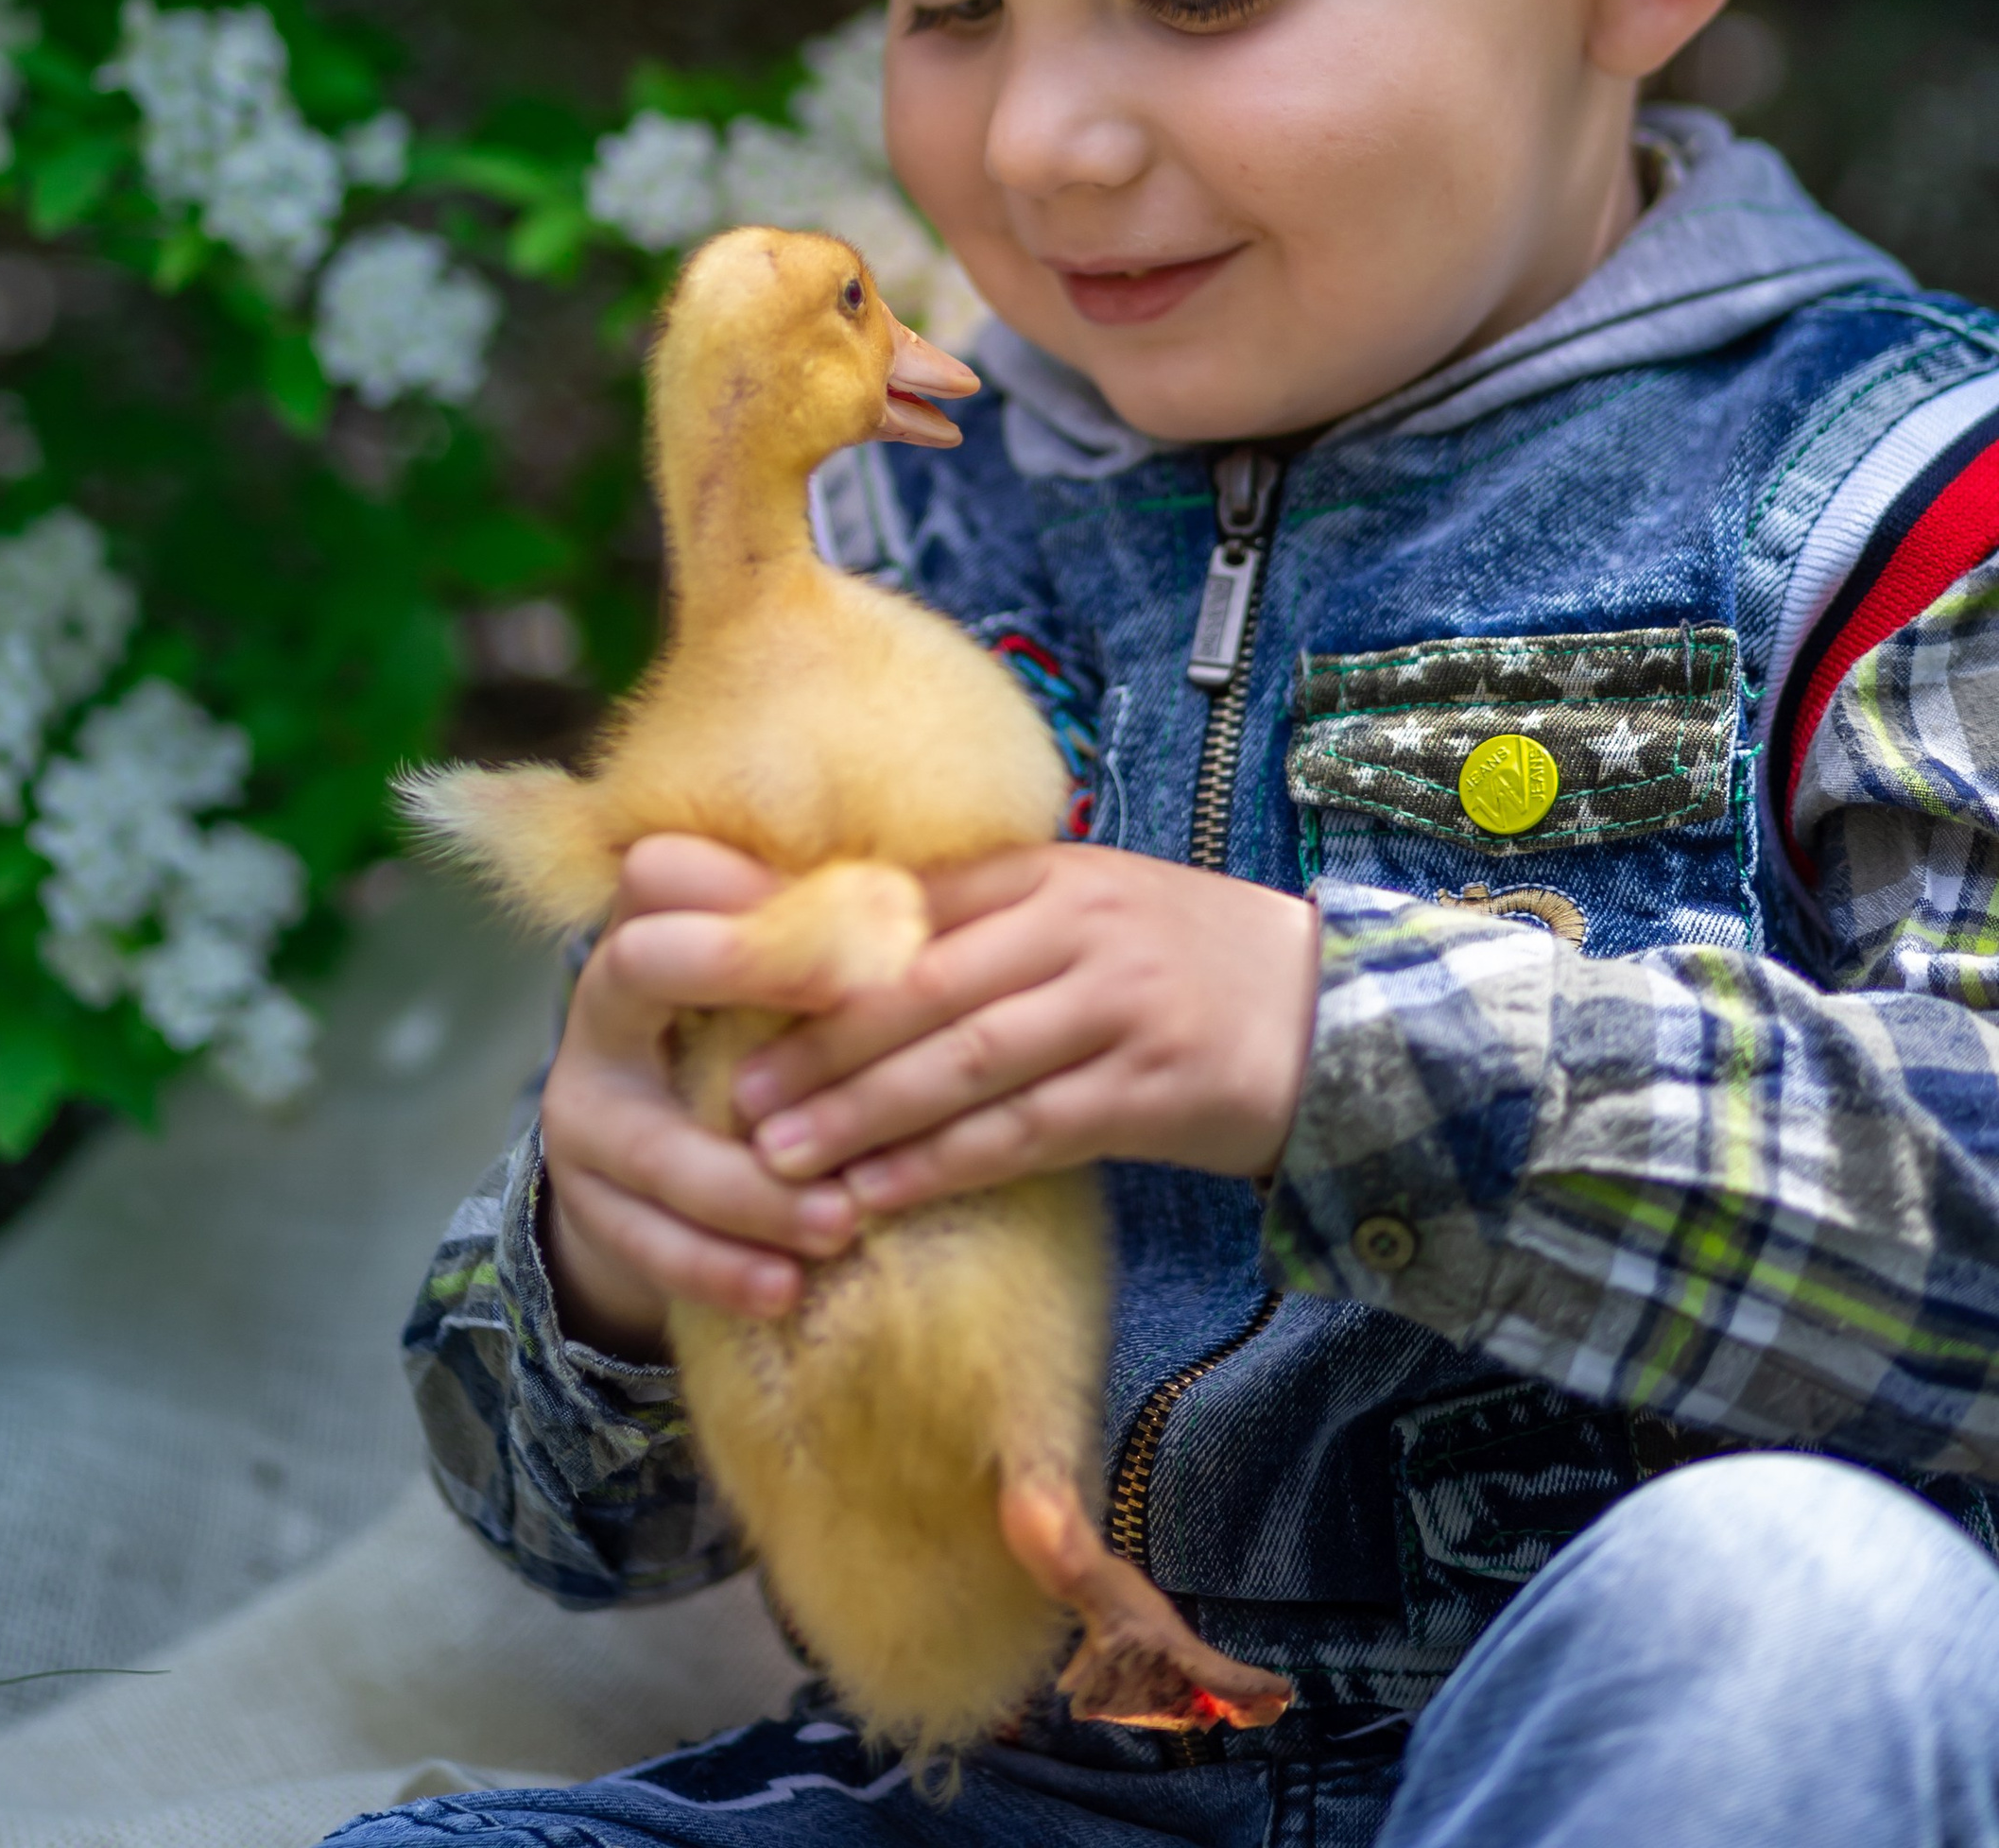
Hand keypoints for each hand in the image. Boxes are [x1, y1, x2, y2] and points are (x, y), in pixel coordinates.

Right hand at [537, 835, 864, 1352]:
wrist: (655, 1132)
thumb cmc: (754, 1029)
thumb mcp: (774, 975)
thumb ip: (831, 939)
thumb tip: (954, 893)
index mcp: (651, 922)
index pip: (674, 872)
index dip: (766, 895)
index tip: (878, 923)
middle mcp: (602, 1001)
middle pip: (645, 967)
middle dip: (744, 985)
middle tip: (853, 1035)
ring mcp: (584, 1106)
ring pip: (658, 1146)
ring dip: (753, 1191)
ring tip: (842, 1223)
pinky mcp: (588, 1201)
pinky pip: (646, 1242)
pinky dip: (719, 1269)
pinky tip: (785, 1290)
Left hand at [730, 846, 1319, 1214]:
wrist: (1336, 1010)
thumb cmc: (1184, 964)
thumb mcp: (1090, 912)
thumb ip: (989, 925)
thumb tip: (850, 960)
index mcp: (1049, 872)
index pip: (908, 907)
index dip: (815, 959)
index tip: (734, 1000)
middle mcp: (1077, 926)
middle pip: (920, 989)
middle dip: (819, 1048)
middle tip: (738, 1097)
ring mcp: (1117, 1006)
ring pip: (963, 1065)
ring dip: (861, 1117)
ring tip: (780, 1159)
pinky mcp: (1149, 1088)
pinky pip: (1023, 1134)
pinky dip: (941, 1168)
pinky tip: (876, 1197)